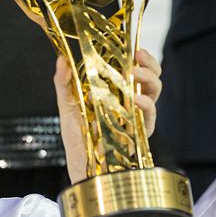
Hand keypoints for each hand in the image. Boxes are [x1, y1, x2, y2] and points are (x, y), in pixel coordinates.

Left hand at [54, 49, 162, 183]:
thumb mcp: (67, 107)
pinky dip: (146, 105)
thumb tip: (61, 58)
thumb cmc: (77, 138)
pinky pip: (150, 116)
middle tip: (138, 57)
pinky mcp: (140, 134)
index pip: (135, 68)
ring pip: (154, 93)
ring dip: (148, 79)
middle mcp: (130, 102)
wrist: (81, 168)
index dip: (140, 57)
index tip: (134, 48)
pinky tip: (136, 100)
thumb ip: (64, 83)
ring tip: (135, 74)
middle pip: (150, 77)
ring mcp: (137, 117)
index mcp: (117, 92)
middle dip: (149, 64)